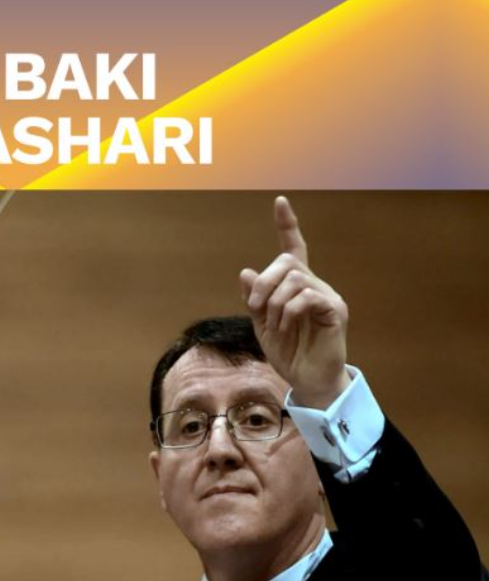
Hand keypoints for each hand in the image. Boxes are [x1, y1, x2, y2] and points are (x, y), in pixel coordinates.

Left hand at [239, 197, 350, 409]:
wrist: (306, 379)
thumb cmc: (287, 352)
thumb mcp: (261, 323)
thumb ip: (254, 298)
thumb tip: (245, 272)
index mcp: (296, 285)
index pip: (293, 247)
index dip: (287, 224)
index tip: (280, 201)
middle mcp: (314, 284)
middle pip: (286, 262)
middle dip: (264, 282)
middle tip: (254, 307)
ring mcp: (327, 296)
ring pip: (295, 279)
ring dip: (275, 302)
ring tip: (274, 325)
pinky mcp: (336, 310)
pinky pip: (307, 296)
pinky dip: (289, 311)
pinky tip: (286, 327)